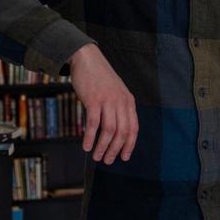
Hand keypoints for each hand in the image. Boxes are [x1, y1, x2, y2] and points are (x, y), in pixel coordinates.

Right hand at [68, 43, 138, 163]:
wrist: (88, 59)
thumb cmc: (100, 79)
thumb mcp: (116, 92)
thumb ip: (118, 108)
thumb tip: (115, 131)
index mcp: (129, 102)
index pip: (133, 128)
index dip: (129, 145)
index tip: (124, 157)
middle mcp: (121, 102)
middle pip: (122, 132)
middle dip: (116, 149)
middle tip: (108, 160)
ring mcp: (108, 101)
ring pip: (109, 130)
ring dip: (103, 146)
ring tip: (97, 157)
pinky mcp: (94, 99)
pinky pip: (93, 123)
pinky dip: (90, 137)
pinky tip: (86, 146)